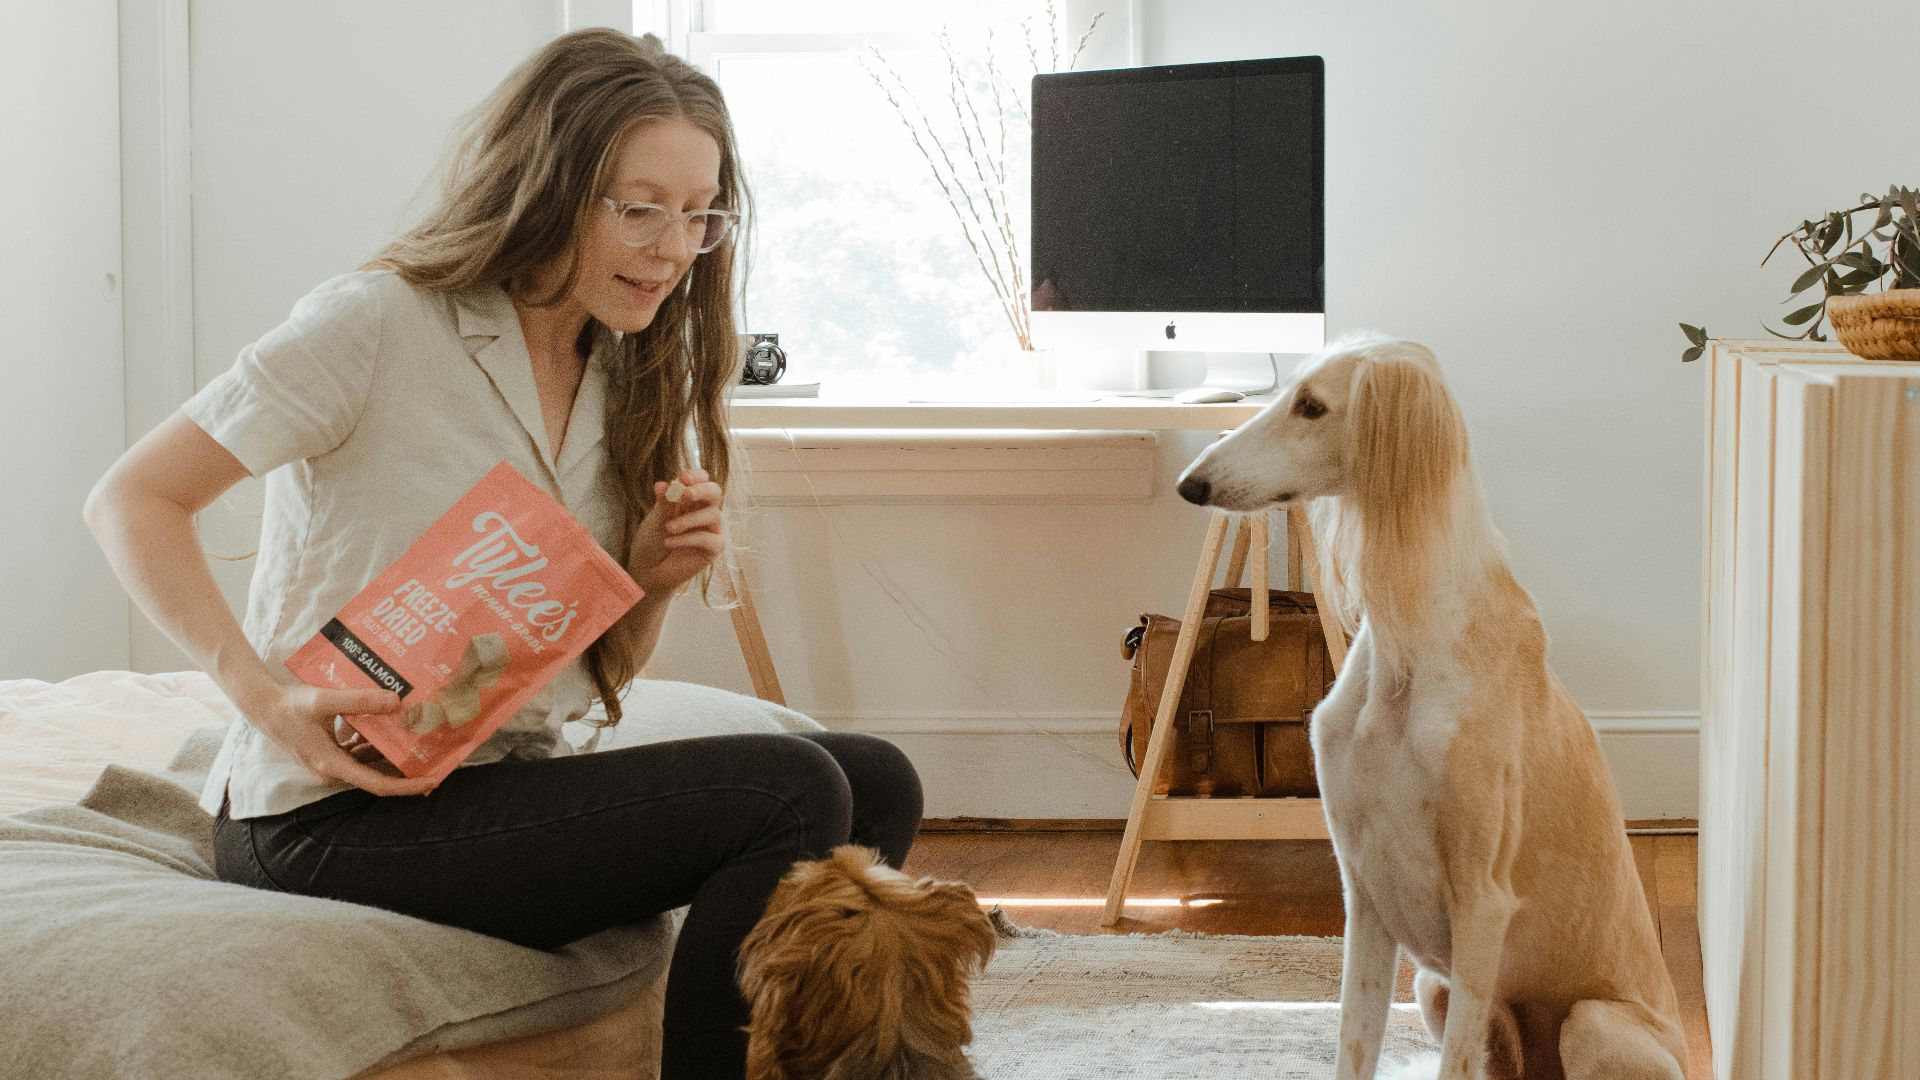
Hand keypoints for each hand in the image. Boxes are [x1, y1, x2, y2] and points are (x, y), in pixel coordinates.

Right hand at [241, 682, 437, 796]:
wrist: (262, 706)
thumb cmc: (290, 706)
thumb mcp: (325, 701)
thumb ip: (360, 701)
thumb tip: (397, 702)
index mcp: (332, 765)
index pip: (377, 784)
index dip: (406, 786)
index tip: (432, 781)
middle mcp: (333, 770)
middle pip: (377, 776)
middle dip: (406, 770)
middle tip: (437, 760)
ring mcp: (330, 763)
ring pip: (369, 763)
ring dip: (392, 754)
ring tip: (422, 742)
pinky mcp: (329, 753)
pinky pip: (358, 753)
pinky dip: (375, 743)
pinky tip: (389, 726)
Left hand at [627, 467, 726, 598]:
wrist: (647, 570)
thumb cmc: (651, 542)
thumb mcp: (654, 520)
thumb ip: (663, 503)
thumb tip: (662, 484)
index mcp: (690, 500)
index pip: (702, 480)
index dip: (695, 476)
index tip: (682, 477)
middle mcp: (704, 511)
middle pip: (715, 492)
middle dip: (701, 490)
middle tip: (684, 493)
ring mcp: (711, 529)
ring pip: (713, 515)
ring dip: (689, 519)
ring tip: (668, 528)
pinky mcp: (713, 548)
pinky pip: (708, 538)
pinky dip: (688, 538)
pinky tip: (669, 542)